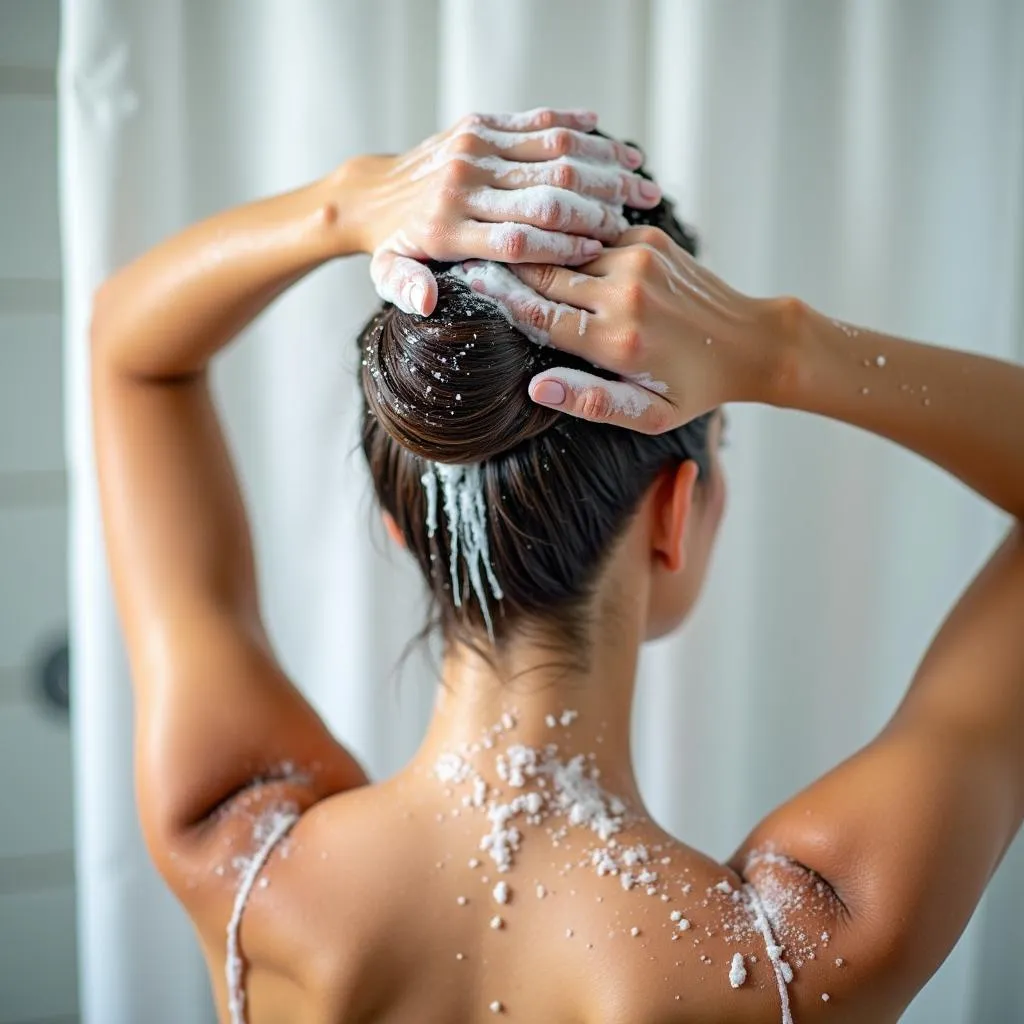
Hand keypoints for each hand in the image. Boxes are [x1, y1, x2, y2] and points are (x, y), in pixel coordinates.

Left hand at [342, 109, 663, 314]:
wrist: (372, 191)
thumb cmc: (392, 246)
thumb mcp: (390, 275)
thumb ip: (407, 290)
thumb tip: (427, 304)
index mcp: (447, 228)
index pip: (517, 240)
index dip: (562, 247)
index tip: (600, 252)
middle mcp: (463, 183)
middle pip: (544, 194)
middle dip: (597, 207)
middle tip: (637, 218)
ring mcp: (473, 148)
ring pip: (551, 153)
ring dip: (603, 166)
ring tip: (642, 182)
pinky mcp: (481, 125)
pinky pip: (538, 123)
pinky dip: (582, 131)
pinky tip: (617, 146)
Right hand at [457, 226, 779, 431]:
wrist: (748, 340)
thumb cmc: (692, 388)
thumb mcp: (647, 415)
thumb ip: (590, 402)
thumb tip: (536, 388)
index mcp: (618, 341)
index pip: (538, 314)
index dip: (498, 298)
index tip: (466, 283)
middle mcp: (625, 293)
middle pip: (544, 275)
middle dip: (506, 269)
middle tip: (469, 262)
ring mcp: (638, 258)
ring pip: (567, 253)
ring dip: (539, 257)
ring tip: (506, 253)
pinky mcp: (649, 238)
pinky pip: (595, 239)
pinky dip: (576, 249)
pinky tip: (559, 254)